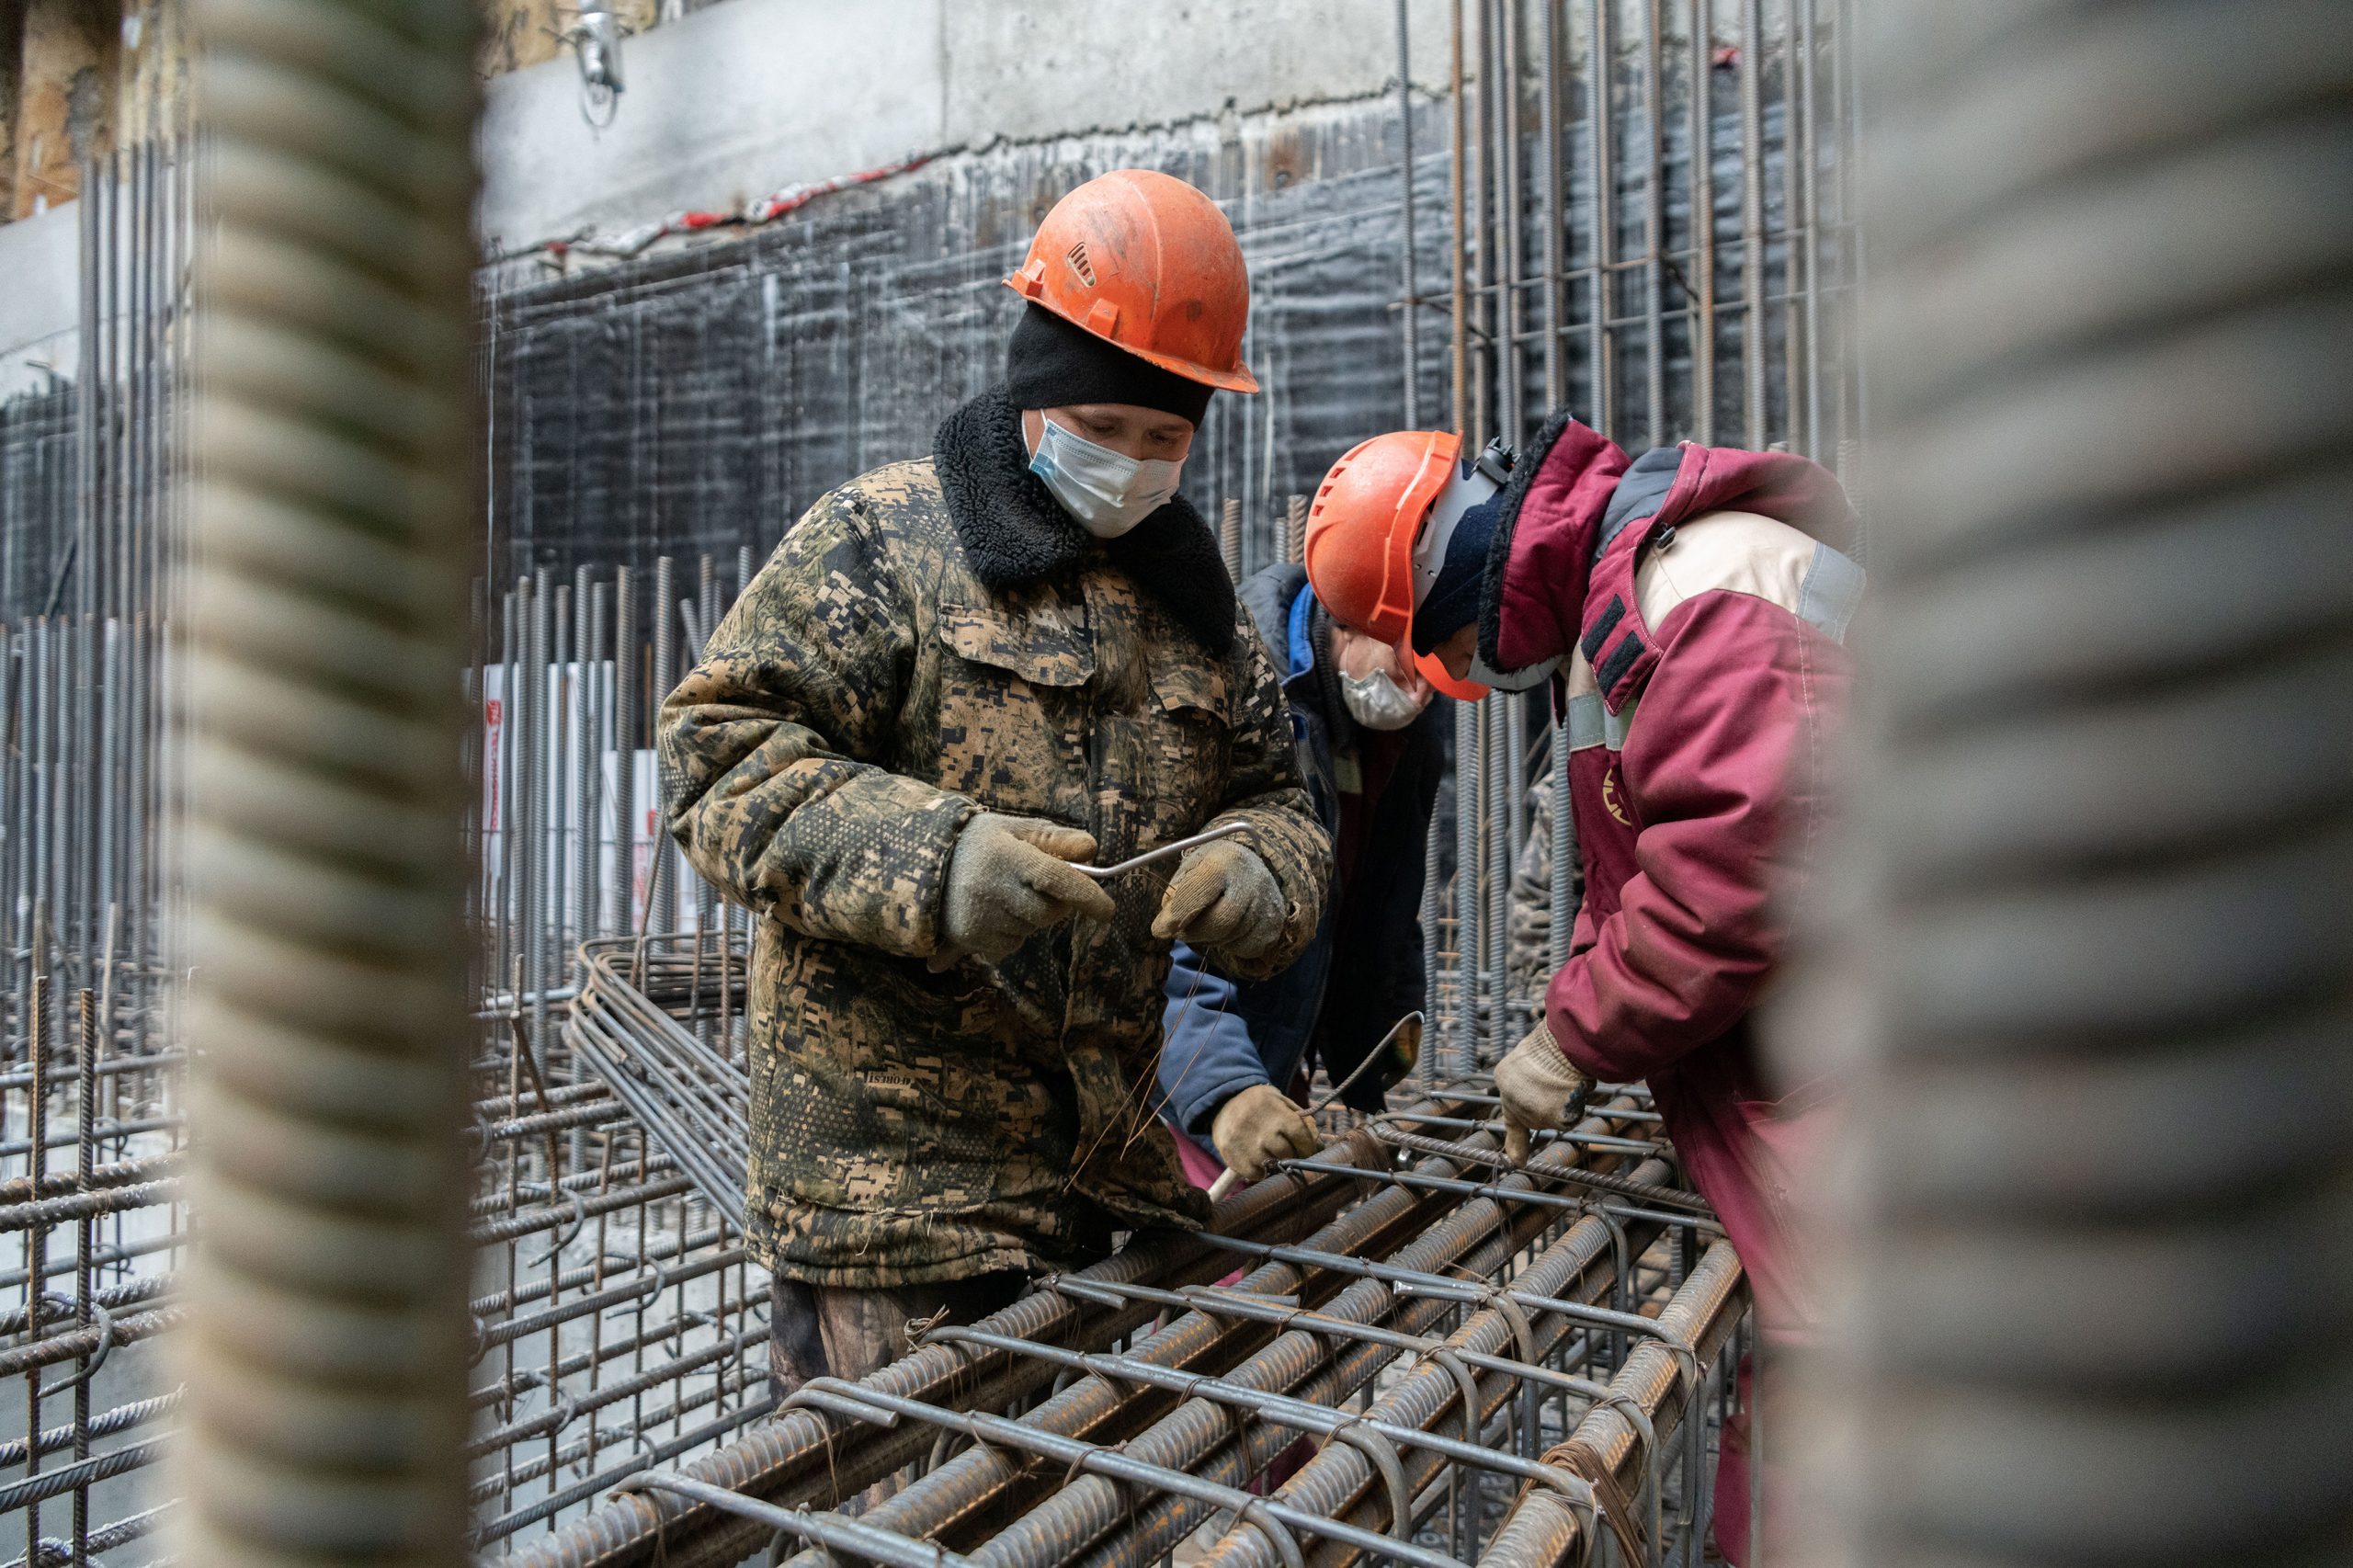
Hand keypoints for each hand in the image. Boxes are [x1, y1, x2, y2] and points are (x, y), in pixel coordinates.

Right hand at [935, 813, 1116, 967]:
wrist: (919, 862)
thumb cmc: (977, 842)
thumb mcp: (1014, 829)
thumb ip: (1054, 838)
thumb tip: (1092, 849)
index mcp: (1006, 855)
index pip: (1055, 878)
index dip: (1087, 896)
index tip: (1107, 911)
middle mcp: (991, 888)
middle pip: (1047, 912)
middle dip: (1054, 904)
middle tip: (1038, 887)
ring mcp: (978, 916)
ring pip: (1029, 930)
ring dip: (1029, 917)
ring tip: (1004, 894)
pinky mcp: (968, 938)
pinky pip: (1009, 945)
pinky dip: (1011, 932)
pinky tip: (992, 911)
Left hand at [1151, 838, 1285, 958]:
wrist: (1250, 865)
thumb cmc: (1211, 868)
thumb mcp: (1189, 870)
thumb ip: (1175, 896)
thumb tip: (1164, 928)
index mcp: (1224, 861)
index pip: (1199, 893)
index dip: (1176, 916)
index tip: (1160, 929)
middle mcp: (1251, 881)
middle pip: (1220, 922)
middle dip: (1194, 932)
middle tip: (1180, 931)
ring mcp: (1267, 904)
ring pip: (1232, 939)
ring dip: (1210, 939)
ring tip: (1207, 923)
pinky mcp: (1274, 924)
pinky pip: (1246, 948)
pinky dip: (1230, 945)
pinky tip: (1227, 929)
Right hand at [1209, 1083, 1319, 1182]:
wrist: (1222, 1103)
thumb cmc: (1259, 1104)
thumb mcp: (1280, 1101)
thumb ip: (1300, 1119)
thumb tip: (1318, 1145)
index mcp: (1275, 1112)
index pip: (1300, 1134)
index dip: (1307, 1146)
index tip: (1308, 1151)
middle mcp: (1260, 1129)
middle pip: (1286, 1153)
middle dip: (1292, 1156)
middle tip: (1290, 1154)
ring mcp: (1245, 1145)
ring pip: (1271, 1166)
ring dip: (1275, 1164)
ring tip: (1273, 1155)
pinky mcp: (1232, 1157)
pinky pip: (1254, 1174)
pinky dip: (1260, 1171)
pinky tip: (1259, 1160)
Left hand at [1494, 1019, 1591, 1164]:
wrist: (1562, 1044)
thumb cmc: (1552, 1046)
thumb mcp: (1532, 1061)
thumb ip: (1531, 1083)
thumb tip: (1537, 1106)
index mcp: (1505, 1080)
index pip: (1512, 1118)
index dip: (1516, 1143)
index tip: (1517, 1162)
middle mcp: (1512, 1100)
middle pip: (1536, 1118)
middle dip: (1548, 1108)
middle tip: (1557, 1084)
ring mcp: (1531, 1112)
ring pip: (1554, 1118)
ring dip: (1562, 1104)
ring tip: (1564, 1080)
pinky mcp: (1550, 1119)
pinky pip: (1568, 1118)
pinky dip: (1574, 1106)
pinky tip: (1571, 1088)